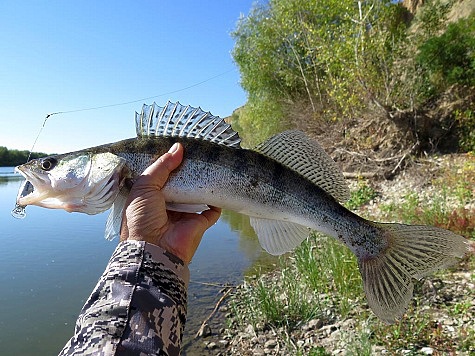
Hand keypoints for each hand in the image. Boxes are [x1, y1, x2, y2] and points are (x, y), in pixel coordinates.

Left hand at [120, 142, 220, 262]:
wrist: (154, 249)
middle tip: (199, 153)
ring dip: (202, 183)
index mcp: (151, 197)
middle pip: (181, 183)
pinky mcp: (199, 223)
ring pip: (196, 194)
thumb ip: (161, 166)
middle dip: (188, 171)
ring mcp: (185, 214)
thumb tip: (178, 148)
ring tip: (210, 164)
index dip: (168, 164)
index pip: (161, 176)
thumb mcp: (145, 186)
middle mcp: (167, 204)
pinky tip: (218, 185)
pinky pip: (212, 209)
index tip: (179, 149)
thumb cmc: (142, 218)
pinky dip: (216, 200)